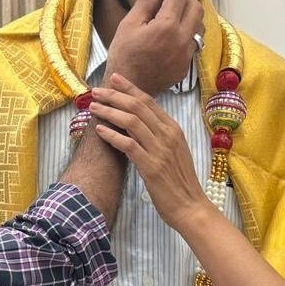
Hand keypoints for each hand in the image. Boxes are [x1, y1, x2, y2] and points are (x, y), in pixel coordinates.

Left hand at [90, 73, 217, 232]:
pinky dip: (112, 135)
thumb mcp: (174, 151)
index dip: (130, 88)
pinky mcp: (151, 166)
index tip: (115, 79)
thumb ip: (159, 135)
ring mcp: (160, 150)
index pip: (149, 101)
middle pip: (138, 107)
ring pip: (131, 121)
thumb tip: (138, 123)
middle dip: (115, 95)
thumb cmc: (180, 181)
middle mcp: (168, 135)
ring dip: (110, 112)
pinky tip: (100, 130)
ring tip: (94, 107)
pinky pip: (128, 144)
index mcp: (174, 129)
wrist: (191, 206)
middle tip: (97, 90)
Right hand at [104, 0, 202, 94]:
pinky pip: (194, 41)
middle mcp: (182, 39)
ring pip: (200, 25)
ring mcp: (187, 53)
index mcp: (166, 26)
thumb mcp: (128, 24)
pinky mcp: (187, 64)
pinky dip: (188, 31)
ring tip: (175, 13)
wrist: (128, 86)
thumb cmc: (123, 55)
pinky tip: (174, 32)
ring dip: (190, 14)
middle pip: (196, 7)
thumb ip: (146, 3)